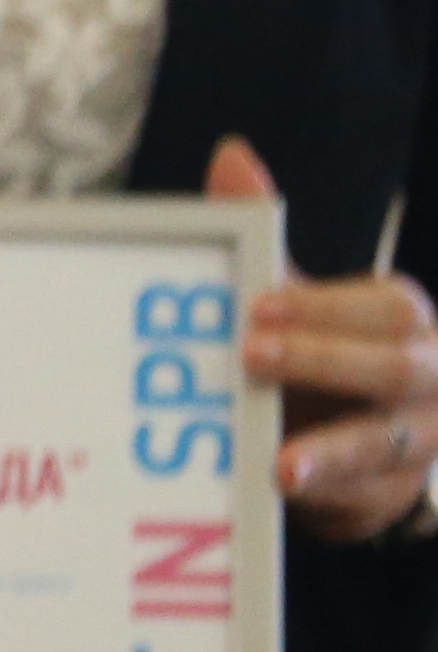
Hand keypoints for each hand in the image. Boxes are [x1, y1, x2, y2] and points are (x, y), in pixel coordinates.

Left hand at [213, 136, 437, 541]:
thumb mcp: (297, 290)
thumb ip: (266, 227)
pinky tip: (280, 491)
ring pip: (387, 444)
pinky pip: (364, 497)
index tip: (259, 307)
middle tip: (251, 357)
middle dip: (327, 363)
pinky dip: (324, 494)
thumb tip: (233, 153)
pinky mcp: (387, 495)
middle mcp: (423, 379)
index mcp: (401, 321)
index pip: (384, 307)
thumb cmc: (323, 346)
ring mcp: (415, 442)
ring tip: (281, 465)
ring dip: (332, 452)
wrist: (355, 434)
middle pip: (397, 370)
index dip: (327, 308)